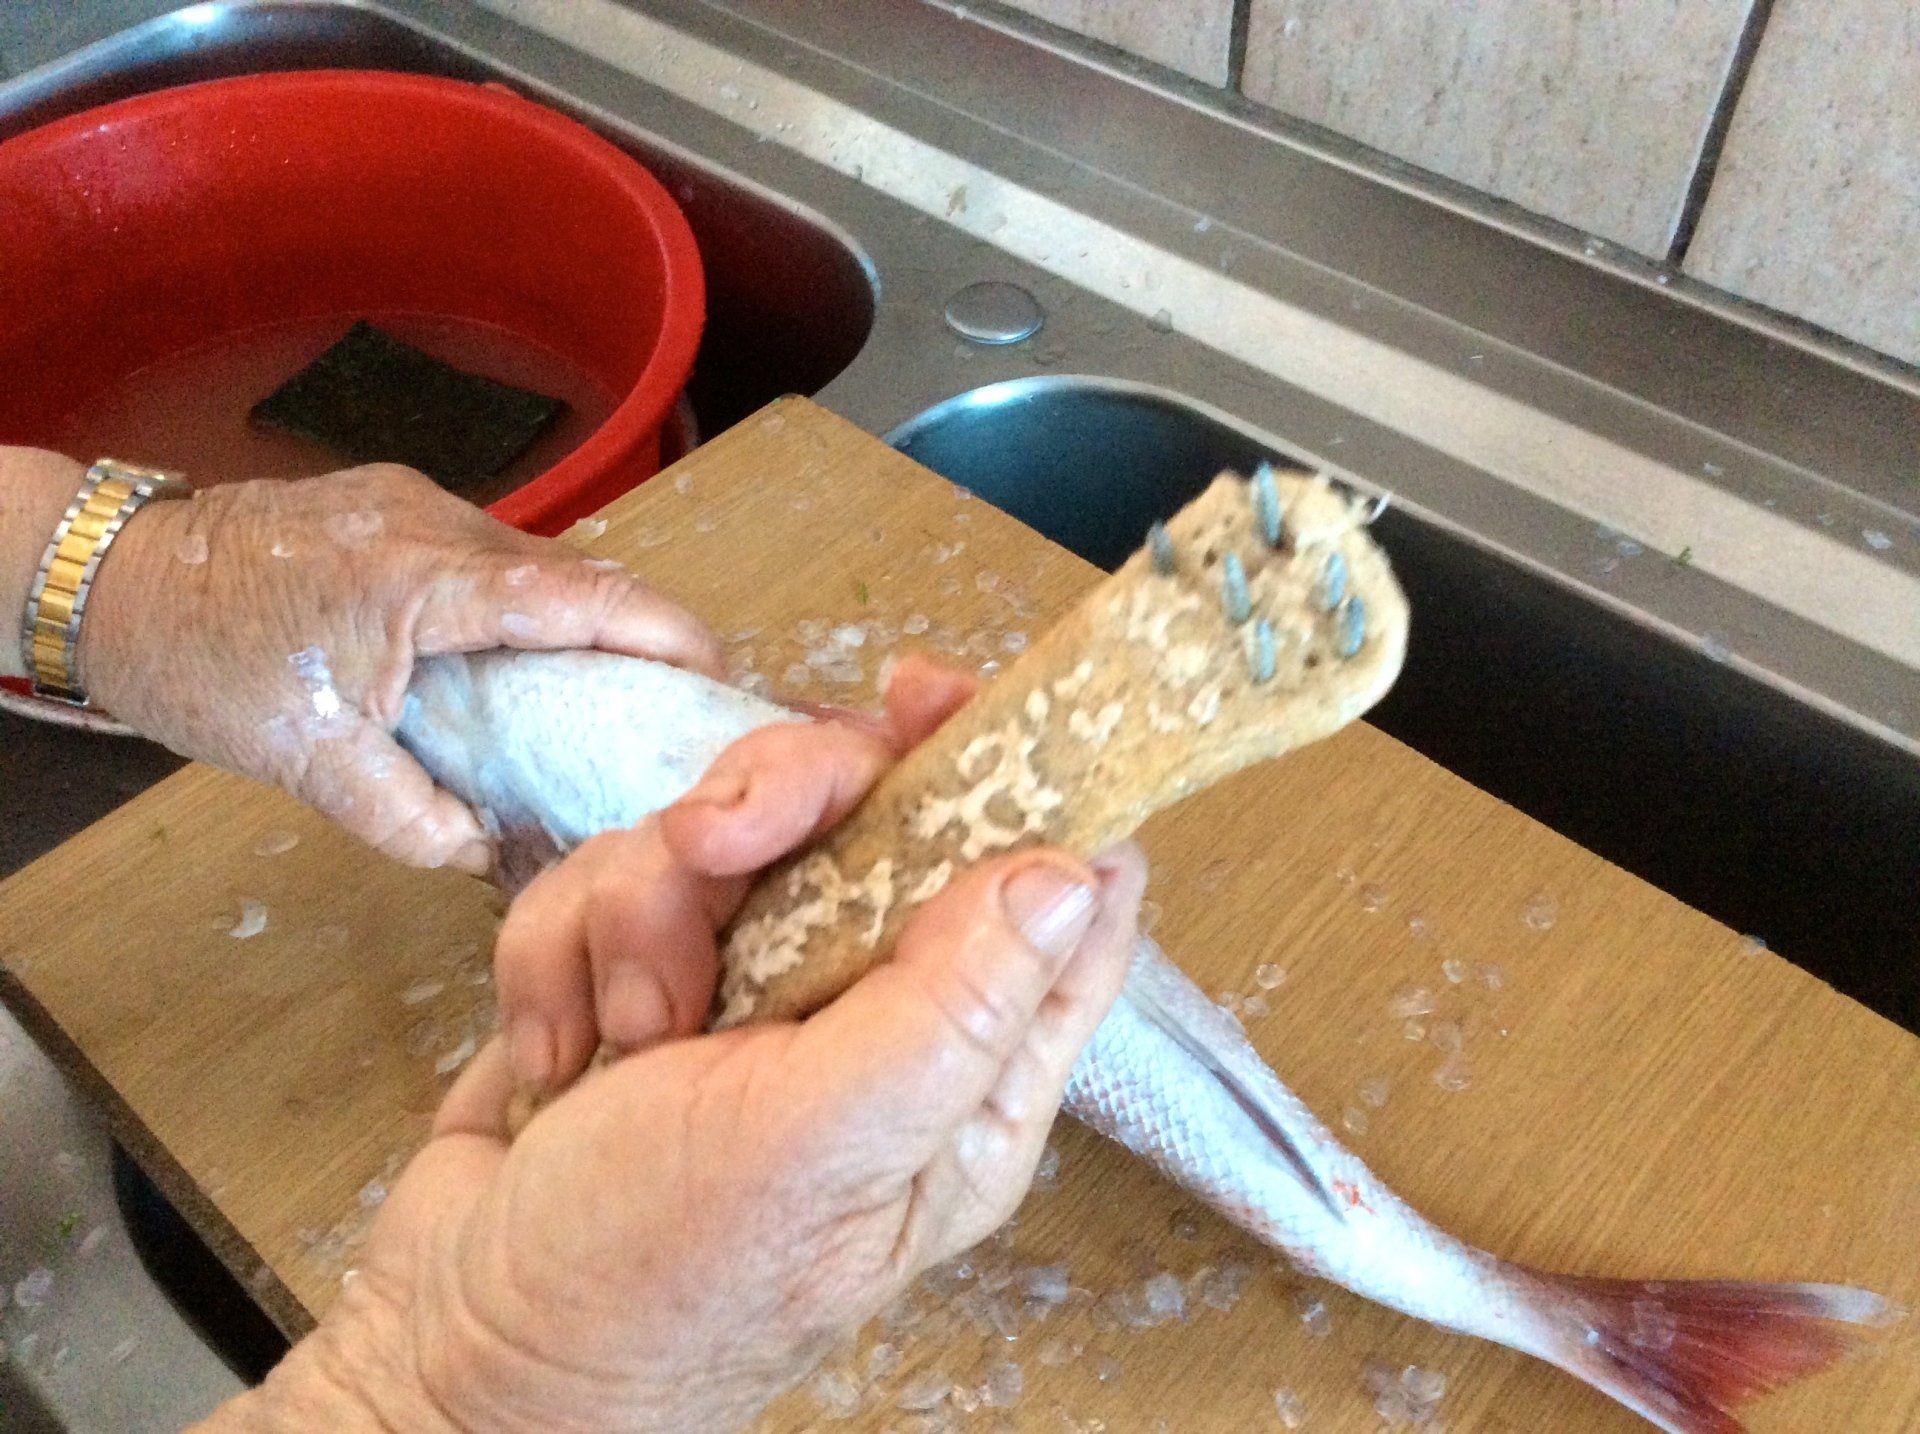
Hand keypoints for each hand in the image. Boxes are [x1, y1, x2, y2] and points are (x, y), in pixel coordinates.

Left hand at [63, 456, 719, 872]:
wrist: (106, 578)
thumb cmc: (200, 664)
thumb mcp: (307, 762)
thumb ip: (410, 817)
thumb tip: (489, 856)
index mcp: (418, 581)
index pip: (572, 595)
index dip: (658, 628)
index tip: (715, 668)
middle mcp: (432, 522)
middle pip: (568, 573)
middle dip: (632, 631)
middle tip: (669, 701)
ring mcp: (414, 503)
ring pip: (530, 560)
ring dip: (575, 619)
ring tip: (604, 690)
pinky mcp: (394, 505)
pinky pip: (489, 555)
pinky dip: (524, 606)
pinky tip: (520, 659)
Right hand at [202, 661, 1145, 1432]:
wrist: (450, 1346)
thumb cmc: (648, 1290)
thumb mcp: (815, 1147)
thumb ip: (947, 1005)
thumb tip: (1075, 870)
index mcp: (962, 1073)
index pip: (1049, 890)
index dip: (1013, 773)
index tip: (935, 698)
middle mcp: (871, 1015)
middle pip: (871, 811)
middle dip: (777, 807)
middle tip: (716, 842)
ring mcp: (752, 987)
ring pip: (726, 831)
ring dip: (645, 911)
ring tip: (626, 1033)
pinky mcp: (646, 972)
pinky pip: (617, 875)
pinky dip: (567, 948)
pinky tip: (566, 1053)